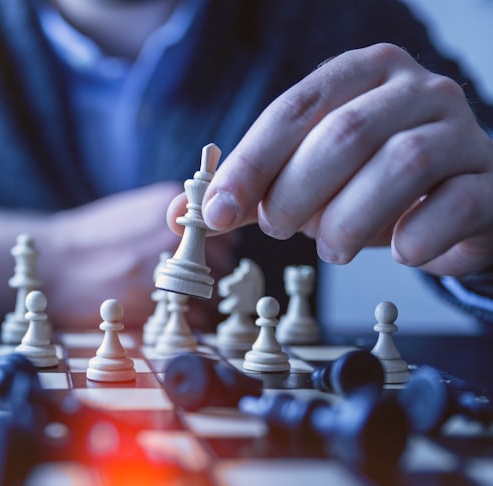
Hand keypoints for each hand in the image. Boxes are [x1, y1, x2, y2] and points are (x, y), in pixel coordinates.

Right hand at [0, 182, 235, 329]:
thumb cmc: (91, 239)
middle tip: (188, 285)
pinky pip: (196, 317)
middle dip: (210, 276)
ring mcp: (165, 268)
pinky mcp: (154, 302)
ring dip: (202, 301)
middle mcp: (173, 235)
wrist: (53, 264)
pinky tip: (168, 315)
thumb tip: (205, 234)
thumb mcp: (133, 211)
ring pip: (211, 293)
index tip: (205, 260)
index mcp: (170, 206)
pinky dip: (191, 321)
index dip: (217, 250)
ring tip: (177, 302)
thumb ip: (171, 219)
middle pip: (221, 263)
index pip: (224, 231)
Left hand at [169, 43, 492, 276]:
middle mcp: (415, 91)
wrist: (451, 201)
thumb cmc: (368, 186)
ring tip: (330, 249)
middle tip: (280, 229)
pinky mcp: (488, 181)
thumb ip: (250, 192)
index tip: (217, 213)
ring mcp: (461, 131)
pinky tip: (399, 251)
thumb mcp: (305, 180)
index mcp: (361, 76)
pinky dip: (417, 237)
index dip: (250, 163)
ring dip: (349, 219)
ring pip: (402, 163)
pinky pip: (455, 205)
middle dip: (297, 192)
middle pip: (345, 133)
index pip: (295, 109)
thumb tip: (182, 213)